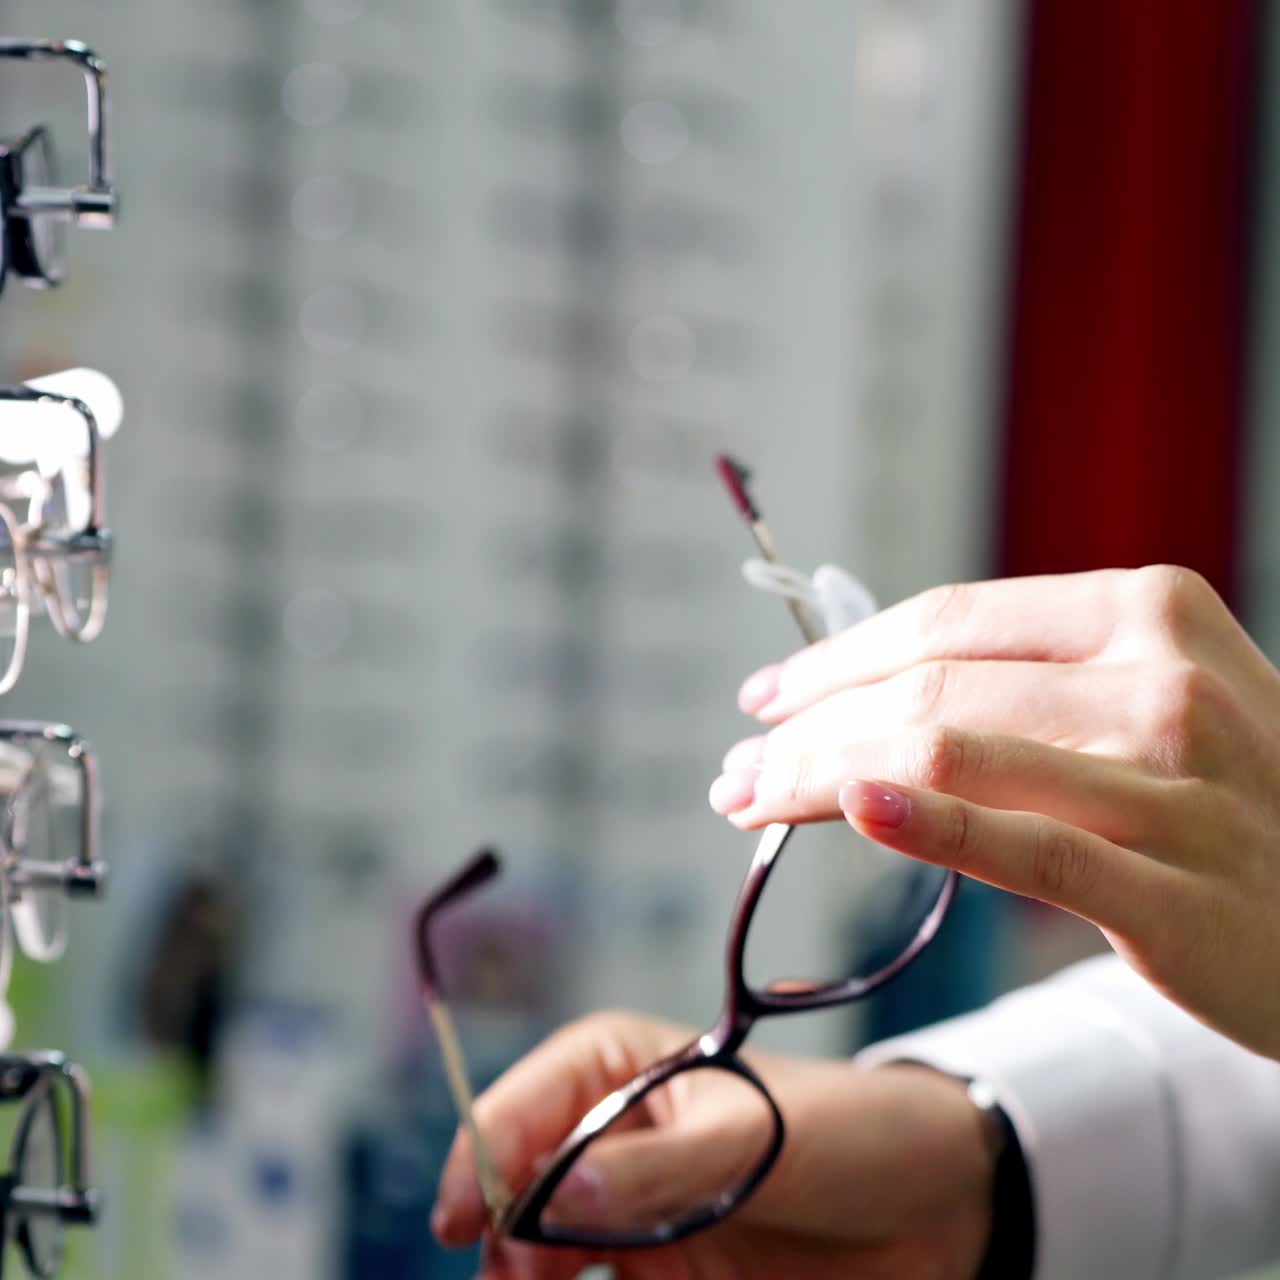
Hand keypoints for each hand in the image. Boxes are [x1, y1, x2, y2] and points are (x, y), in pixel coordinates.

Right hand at [432, 1012, 994, 1279]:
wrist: (933, 1208)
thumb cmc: (846, 1134)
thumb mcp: (756, 1139)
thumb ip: (658, 1170)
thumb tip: (552, 1194)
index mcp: (621, 1069)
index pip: (526, 1102)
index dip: (484, 1152)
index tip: (462, 1219)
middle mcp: (609, 1138)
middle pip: (518, 1185)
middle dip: (502, 1231)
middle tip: (520, 1277)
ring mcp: (628, 1214)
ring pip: (539, 1253)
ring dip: (525, 1279)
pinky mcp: (656, 1276)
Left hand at [710, 564, 1279, 1058]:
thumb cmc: (1227, 802)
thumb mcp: (1151, 700)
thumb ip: (1028, 684)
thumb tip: (861, 696)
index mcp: (1148, 610)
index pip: (945, 622)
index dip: (835, 657)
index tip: (765, 698)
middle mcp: (1165, 678)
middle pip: (929, 686)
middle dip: (806, 729)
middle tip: (735, 769)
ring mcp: (1178, 781)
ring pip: (950, 753)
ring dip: (819, 777)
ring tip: (750, 802)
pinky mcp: (1178, 888)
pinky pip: (1027, 847)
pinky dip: (926, 822)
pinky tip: (853, 808)